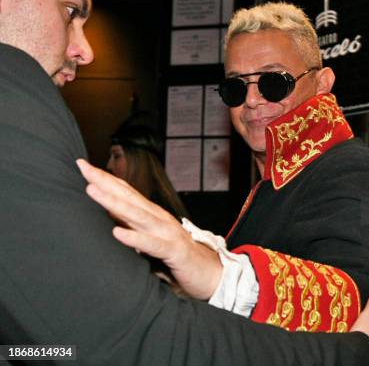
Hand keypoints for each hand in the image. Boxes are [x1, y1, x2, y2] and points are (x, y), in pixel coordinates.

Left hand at [76, 159, 222, 298]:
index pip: (127, 193)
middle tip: (83, 167)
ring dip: (114, 203)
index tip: (83, 166)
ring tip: (92, 191)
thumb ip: (135, 231)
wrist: (213, 275)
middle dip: (104, 182)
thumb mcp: (152, 243)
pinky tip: (117, 232)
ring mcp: (168, 234)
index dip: (106, 179)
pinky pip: (152, 245)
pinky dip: (134, 238)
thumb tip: (109, 224)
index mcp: (153, 216)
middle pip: (129, 197)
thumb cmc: (179, 260)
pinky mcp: (175, 252)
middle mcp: (160, 220)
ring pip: (137, 215)